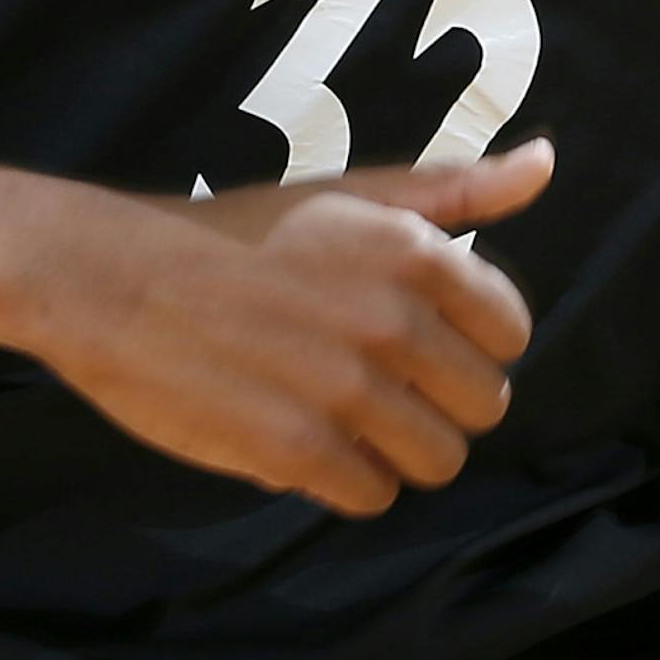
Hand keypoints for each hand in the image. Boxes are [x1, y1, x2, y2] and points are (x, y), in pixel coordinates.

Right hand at [25, 139, 553, 517]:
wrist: (113, 276)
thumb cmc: (237, 232)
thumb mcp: (348, 191)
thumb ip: (454, 188)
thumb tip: (545, 163)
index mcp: (411, 249)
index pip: (510, 330)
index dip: (469, 340)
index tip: (418, 334)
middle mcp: (392, 318)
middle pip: (482, 405)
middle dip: (437, 400)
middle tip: (375, 378)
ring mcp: (347, 389)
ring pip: (436, 461)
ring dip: (396, 448)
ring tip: (342, 413)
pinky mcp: (298, 449)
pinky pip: (372, 496)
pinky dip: (344, 479)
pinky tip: (304, 438)